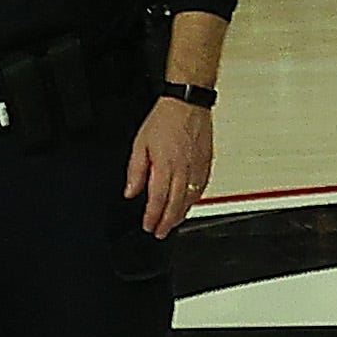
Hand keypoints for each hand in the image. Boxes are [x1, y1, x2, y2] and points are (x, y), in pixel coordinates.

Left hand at [125, 99, 212, 237]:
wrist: (187, 103)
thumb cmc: (165, 119)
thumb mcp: (140, 144)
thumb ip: (135, 171)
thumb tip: (130, 192)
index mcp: (165, 166)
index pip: (158, 200)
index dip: (152, 217)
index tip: (148, 226)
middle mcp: (183, 170)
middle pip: (176, 205)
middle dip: (167, 223)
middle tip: (160, 233)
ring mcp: (197, 168)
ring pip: (191, 200)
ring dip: (181, 214)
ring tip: (172, 223)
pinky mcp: (206, 163)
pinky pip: (202, 189)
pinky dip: (194, 200)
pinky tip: (189, 204)